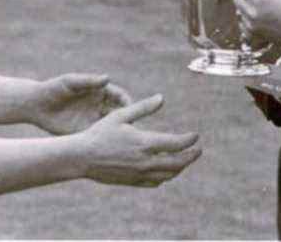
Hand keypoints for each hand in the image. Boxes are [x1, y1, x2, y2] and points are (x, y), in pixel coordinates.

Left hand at [33, 73, 131, 134]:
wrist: (37, 105)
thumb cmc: (54, 88)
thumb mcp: (70, 82)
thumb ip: (89, 81)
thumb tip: (107, 78)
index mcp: (99, 91)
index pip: (120, 96)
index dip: (127, 102)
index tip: (130, 108)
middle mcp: (100, 106)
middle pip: (120, 113)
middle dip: (128, 120)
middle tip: (132, 128)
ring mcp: (93, 119)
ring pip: (112, 127)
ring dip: (119, 134)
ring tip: (123, 141)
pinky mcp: (85, 131)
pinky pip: (99, 137)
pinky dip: (105, 142)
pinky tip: (107, 148)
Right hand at [80, 94, 201, 186]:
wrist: (82, 157)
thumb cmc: (100, 132)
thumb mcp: (121, 115)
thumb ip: (143, 107)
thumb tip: (161, 97)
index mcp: (144, 143)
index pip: (175, 144)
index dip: (189, 140)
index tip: (196, 136)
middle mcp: (144, 161)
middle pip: (177, 163)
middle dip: (190, 157)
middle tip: (198, 150)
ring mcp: (139, 174)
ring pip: (168, 175)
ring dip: (179, 168)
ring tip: (184, 160)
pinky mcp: (132, 182)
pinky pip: (155, 182)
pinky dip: (165, 177)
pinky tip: (166, 171)